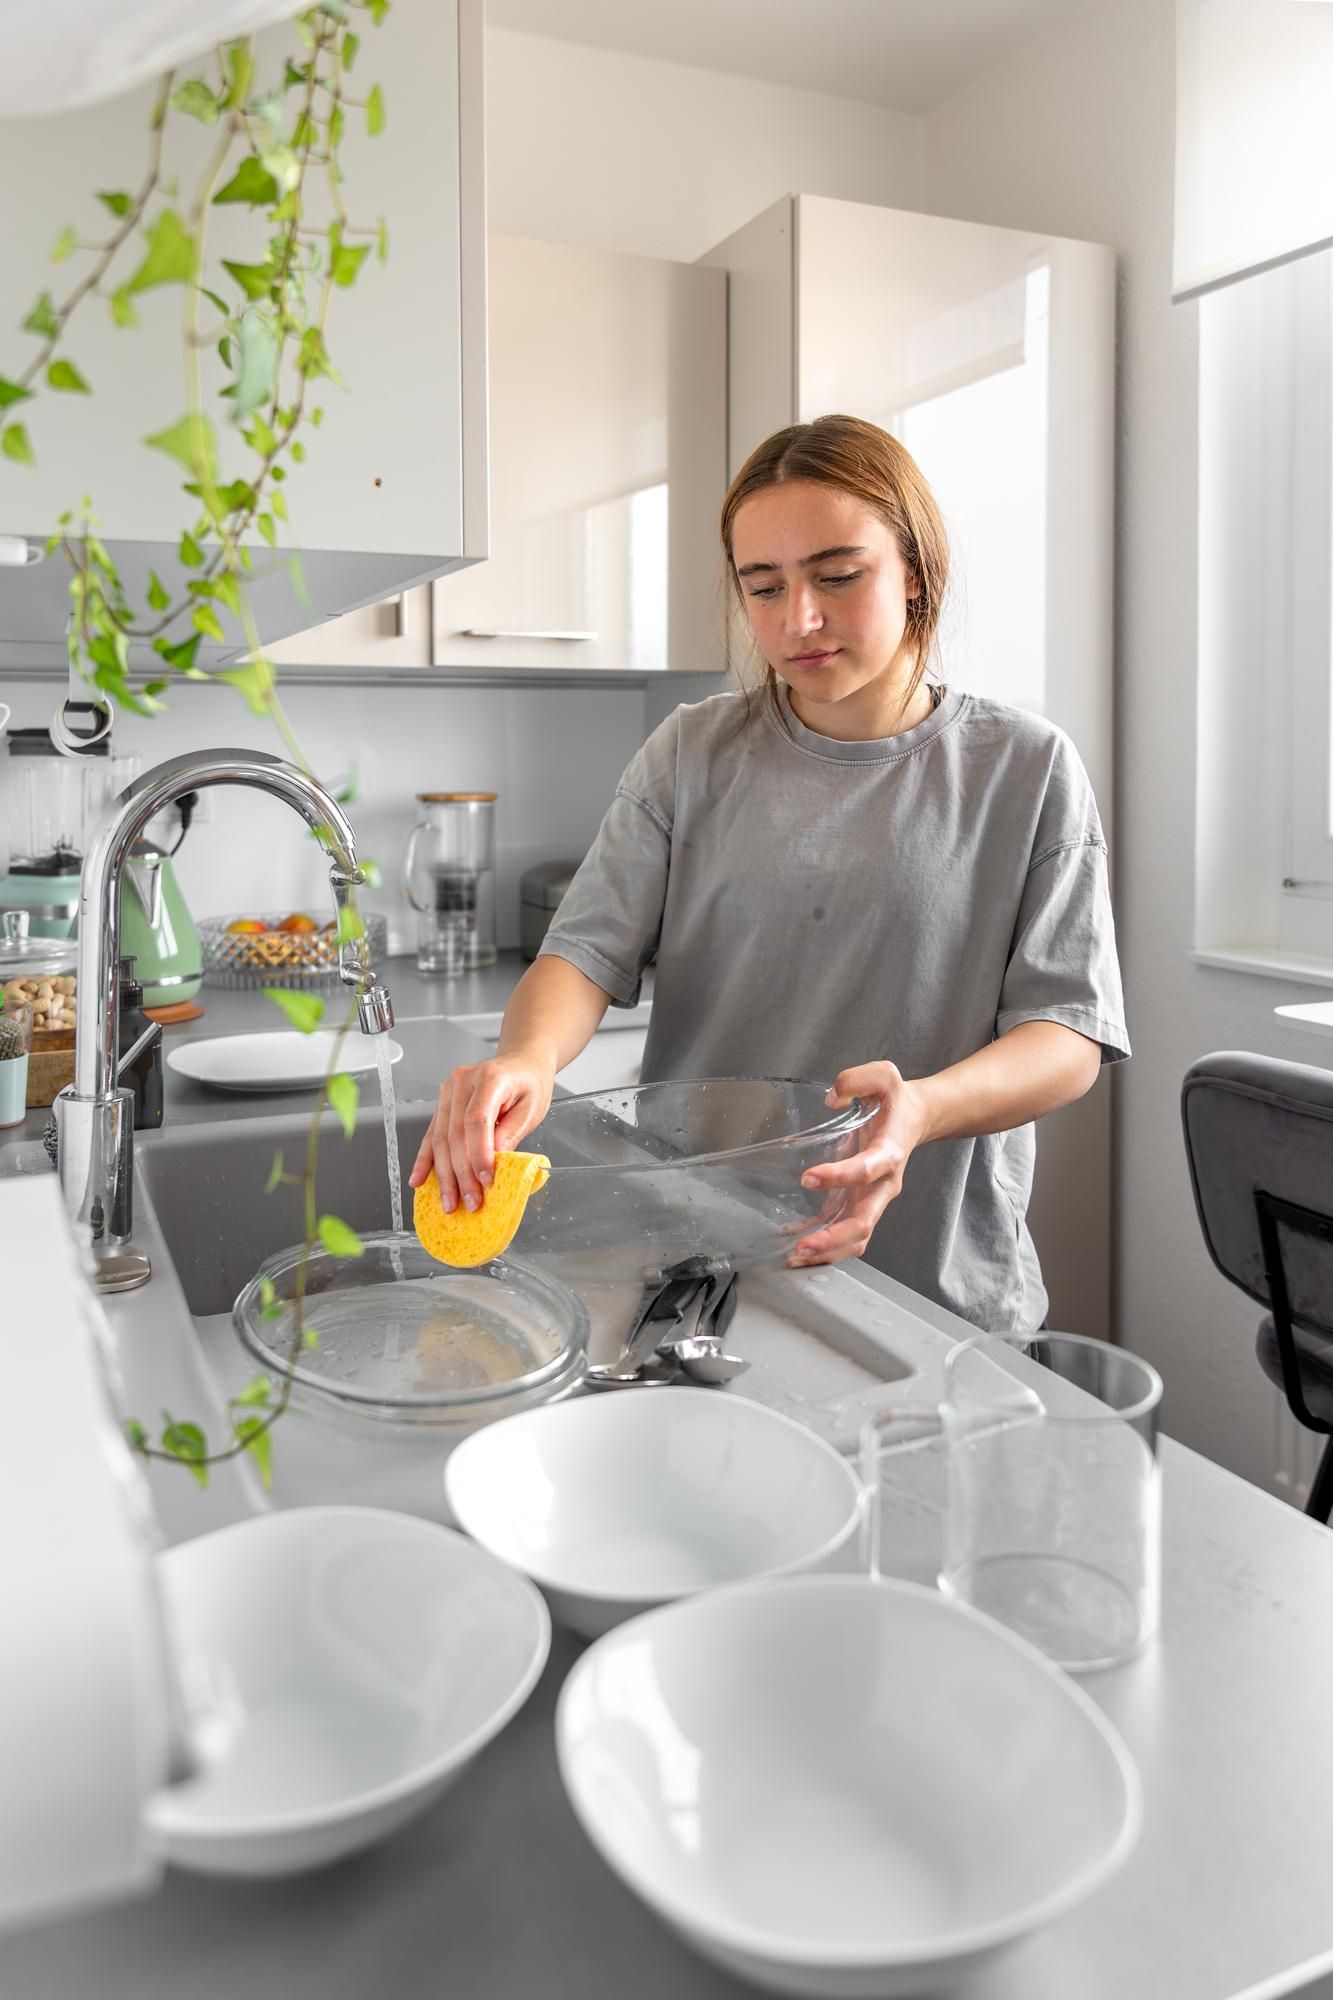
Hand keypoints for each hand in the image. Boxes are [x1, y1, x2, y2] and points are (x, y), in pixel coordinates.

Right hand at [407, 1052, 554, 1217]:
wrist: (521, 1063)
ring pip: (440, 1139)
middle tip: (469, 1203)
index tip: (485, 1181)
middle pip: (455, 1134)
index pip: (477, 1120)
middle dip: (461, 1174)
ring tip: (449, 1202)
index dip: (479, 1154)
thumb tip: (494, 1163)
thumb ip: (511, 1133)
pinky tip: (419, 1180)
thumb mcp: (531, 1108)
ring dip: (443, 1175)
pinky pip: (432, 1135)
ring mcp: (447, 1092)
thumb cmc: (529, 1084)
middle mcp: (462, 1082)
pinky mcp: (442, 1104)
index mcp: (489, 1078)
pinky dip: (426, 1160)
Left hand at [788, 1061, 929, 1266]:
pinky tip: (797, 1249)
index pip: (866, 1171)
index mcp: (889, 1154)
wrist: (916, 1118)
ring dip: (828, 1250)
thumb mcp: (884, 1075)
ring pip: (856, 1237)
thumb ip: (857, 1079)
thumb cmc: (897, 1100)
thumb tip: (832, 1098)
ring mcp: (872, 1199)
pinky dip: (824, 1245)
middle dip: (834, 1238)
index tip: (809, 1177)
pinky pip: (844, 1233)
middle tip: (803, 1244)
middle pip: (864, 1222)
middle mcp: (883, 1184)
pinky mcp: (859, 1203)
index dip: (839, 1176)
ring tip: (797, 1256)